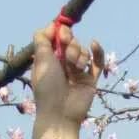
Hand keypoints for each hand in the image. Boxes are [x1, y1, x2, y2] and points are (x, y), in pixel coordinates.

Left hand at [31, 21, 104, 138]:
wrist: (60, 113)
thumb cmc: (47, 87)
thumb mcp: (40, 60)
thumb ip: (42, 39)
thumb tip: (53, 25)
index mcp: (50, 59)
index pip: (57, 37)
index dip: (60, 32)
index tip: (60, 34)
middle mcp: (64, 64)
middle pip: (72, 42)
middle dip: (70, 45)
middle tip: (66, 54)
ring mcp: (78, 71)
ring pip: (83, 51)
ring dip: (79, 55)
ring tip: (74, 69)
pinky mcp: (91, 79)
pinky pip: (97, 61)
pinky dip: (97, 51)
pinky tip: (94, 44)